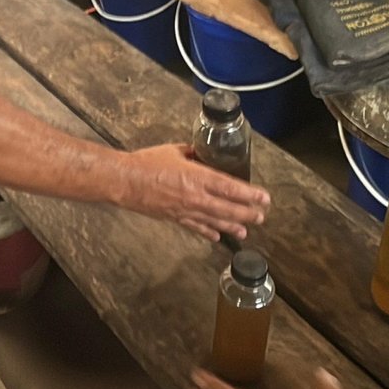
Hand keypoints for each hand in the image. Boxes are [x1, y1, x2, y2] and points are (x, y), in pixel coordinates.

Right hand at [118, 144, 268, 240]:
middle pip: (228, 208)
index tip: (264, 198)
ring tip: (246, 232)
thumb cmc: (147, 163)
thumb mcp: (174, 151)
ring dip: (233, 226)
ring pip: (215, 221)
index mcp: (198, 177)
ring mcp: (186, 210)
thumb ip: (192, 154)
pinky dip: (208, 232)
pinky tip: (217, 237)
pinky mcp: (175, 219)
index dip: (250, 195)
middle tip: (261, 216)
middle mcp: (196, 196)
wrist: (125, 181)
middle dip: (247, 213)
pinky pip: (196, 227)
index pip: (230, 187)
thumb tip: (202, 153)